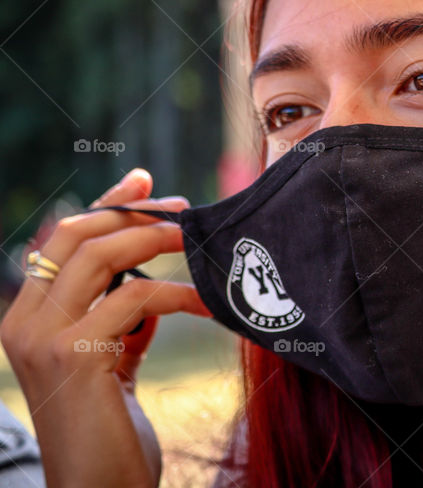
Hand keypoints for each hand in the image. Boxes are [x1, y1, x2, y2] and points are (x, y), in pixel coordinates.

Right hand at [0, 168, 211, 487]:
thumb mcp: (109, 366)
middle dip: (135, 212)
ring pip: (102, 257)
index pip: (61, 241)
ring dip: (159, 240)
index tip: (146, 179)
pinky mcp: (75, 356)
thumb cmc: (109, 432)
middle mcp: (23, 321)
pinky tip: (209, 303)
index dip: (105, 204)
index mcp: (27, 318)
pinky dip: (179, 294)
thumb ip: (118, 327)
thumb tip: (147, 287)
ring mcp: (43, 338)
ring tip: (201, 242)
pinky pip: (135, 300)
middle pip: (77, 235)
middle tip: (186, 209)